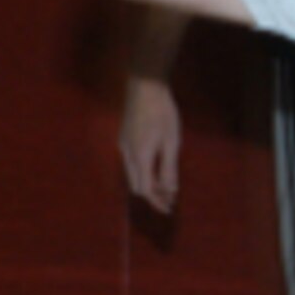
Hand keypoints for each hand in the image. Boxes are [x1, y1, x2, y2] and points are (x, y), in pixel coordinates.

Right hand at [120, 76, 181, 212]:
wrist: (144, 86)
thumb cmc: (162, 112)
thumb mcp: (171, 142)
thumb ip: (169, 168)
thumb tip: (170, 191)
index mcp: (140, 157)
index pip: (145, 189)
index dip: (157, 201)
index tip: (169, 209)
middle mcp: (127, 154)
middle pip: (136, 185)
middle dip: (152, 196)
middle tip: (169, 201)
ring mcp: (123, 145)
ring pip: (132, 175)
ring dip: (148, 184)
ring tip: (165, 188)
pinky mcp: (124, 138)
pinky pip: (131, 164)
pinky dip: (143, 172)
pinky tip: (156, 170)